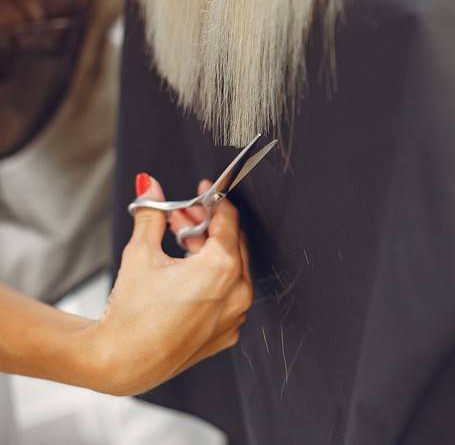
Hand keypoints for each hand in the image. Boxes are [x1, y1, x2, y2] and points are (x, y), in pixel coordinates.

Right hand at [89, 174, 251, 395]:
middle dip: (208, 226)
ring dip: (210, 253)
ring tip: (179, 244)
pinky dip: (214, 282)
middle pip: (232, 245)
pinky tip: (187, 276)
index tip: (206, 192)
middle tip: (184, 217)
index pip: (228, 221)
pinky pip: (229, 297)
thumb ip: (152, 215)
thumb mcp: (140, 253)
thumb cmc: (132, 313)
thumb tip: (150, 186)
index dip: (215, 201)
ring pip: (232, 271)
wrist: (123, 362)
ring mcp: (235, 316)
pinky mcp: (227, 333)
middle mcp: (237, 293)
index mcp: (221, 269)